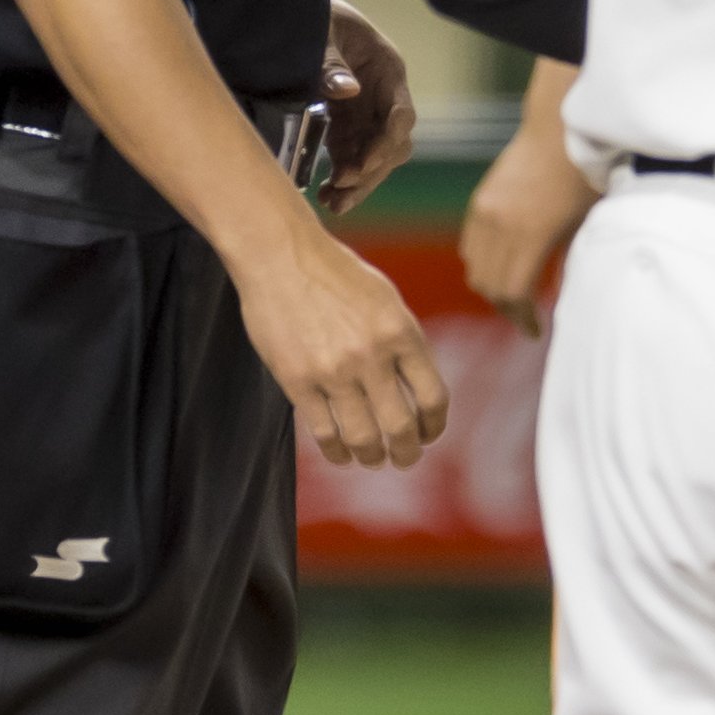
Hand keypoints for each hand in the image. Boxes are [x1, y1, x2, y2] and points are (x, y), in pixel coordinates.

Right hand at [234, 221, 451, 467]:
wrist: (280, 255)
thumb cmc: (336, 275)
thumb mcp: (386, 300)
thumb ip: (403, 343)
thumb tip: (417, 390)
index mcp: (401, 332)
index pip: (432, 398)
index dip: (435, 426)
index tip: (428, 433)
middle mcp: (372, 354)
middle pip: (402, 427)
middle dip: (407, 453)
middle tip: (404, 459)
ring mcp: (334, 370)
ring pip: (364, 437)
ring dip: (372, 456)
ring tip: (372, 458)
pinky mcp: (298, 380)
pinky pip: (324, 432)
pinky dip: (336, 451)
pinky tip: (340, 452)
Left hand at [321, 0, 418, 214]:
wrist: (296, 8)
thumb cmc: (313, 13)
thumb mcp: (321, 31)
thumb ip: (331, 61)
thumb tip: (348, 90)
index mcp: (387, 69)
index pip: (401, 115)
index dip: (385, 144)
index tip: (361, 166)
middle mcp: (384, 96)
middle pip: (392, 144)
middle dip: (371, 171)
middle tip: (340, 190)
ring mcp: (366, 113)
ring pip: (375, 158)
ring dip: (358, 183)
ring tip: (332, 203)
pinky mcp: (345, 125)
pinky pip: (352, 157)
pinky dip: (343, 178)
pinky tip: (326, 194)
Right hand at [458, 100, 597, 327]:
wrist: (562, 127)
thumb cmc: (586, 175)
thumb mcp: (586, 224)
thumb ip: (569, 261)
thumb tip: (563, 295)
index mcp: (530, 234)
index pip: (513, 294)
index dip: (522, 319)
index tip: (535, 331)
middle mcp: (499, 224)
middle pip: (489, 286)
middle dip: (507, 308)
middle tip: (527, 318)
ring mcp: (484, 210)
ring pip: (474, 268)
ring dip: (491, 286)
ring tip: (515, 294)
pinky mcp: (480, 200)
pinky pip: (470, 244)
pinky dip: (481, 262)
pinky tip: (504, 264)